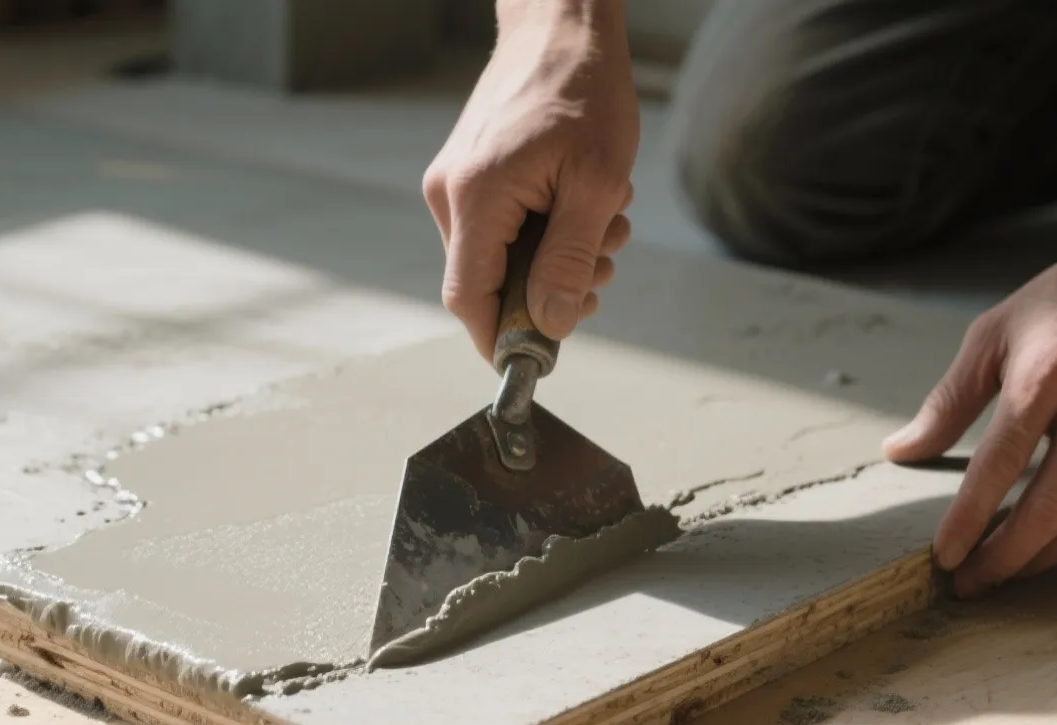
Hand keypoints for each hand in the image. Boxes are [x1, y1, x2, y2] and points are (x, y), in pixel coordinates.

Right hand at [423, 2, 638, 360]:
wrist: (561, 23)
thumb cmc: (584, 89)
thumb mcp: (598, 184)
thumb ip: (569, 261)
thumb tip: (550, 325)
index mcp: (475, 197)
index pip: (469, 299)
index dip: (500, 339)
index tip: (539, 359)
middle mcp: (450, 194)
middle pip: (487, 282)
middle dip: (548, 291)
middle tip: (603, 269)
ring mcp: (454, 182)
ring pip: (499, 257)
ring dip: (556, 257)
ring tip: (605, 224)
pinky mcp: (469, 173)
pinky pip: (501, 228)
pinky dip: (545, 231)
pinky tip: (581, 204)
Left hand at [882, 234, 1056, 596]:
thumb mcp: (992, 336)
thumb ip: (947, 401)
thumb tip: (901, 451)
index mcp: (1049, 376)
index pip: (1001, 464)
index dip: (970, 518)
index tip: (943, 555)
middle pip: (1049, 510)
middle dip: (1003, 559)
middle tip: (966, 583)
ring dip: (1037, 561)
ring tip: (998, 573)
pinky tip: (1041, 549)